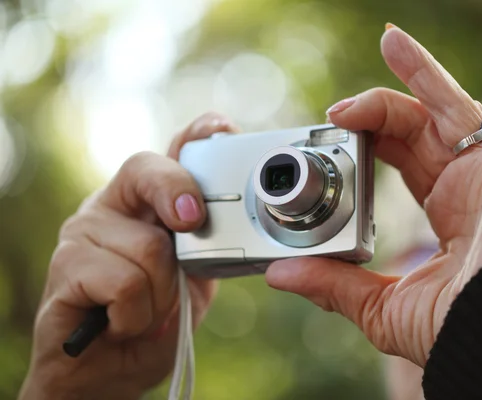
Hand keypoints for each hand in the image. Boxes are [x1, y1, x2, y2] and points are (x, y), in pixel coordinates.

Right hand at [19, 113, 237, 399]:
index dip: (197, 135)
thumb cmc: (153, 318)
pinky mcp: (65, 266)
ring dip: (163, 294)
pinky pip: (124, 283)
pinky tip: (123, 322)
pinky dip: (138, 314)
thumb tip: (239, 224)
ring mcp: (83, 231)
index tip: (222, 131)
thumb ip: (208, 247)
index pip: (169, 152)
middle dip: (179, 197)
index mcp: (146, 203)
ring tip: (148, 311)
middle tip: (189, 225)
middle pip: (148, 171)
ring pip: (149, 246)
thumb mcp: (193, 278)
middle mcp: (113, 205)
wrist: (107, 372)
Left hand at [266, 18, 481, 366]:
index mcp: (439, 207)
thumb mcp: (379, 305)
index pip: (397, 154)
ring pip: (456, 109)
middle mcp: (463, 185)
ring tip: (391, 40)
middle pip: (418, 124)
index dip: (365, 136)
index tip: (330, 127)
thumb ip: (332, 286)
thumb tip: (280, 274)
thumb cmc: (452, 332)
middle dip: (385, 96)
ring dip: (425, 73)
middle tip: (346, 90)